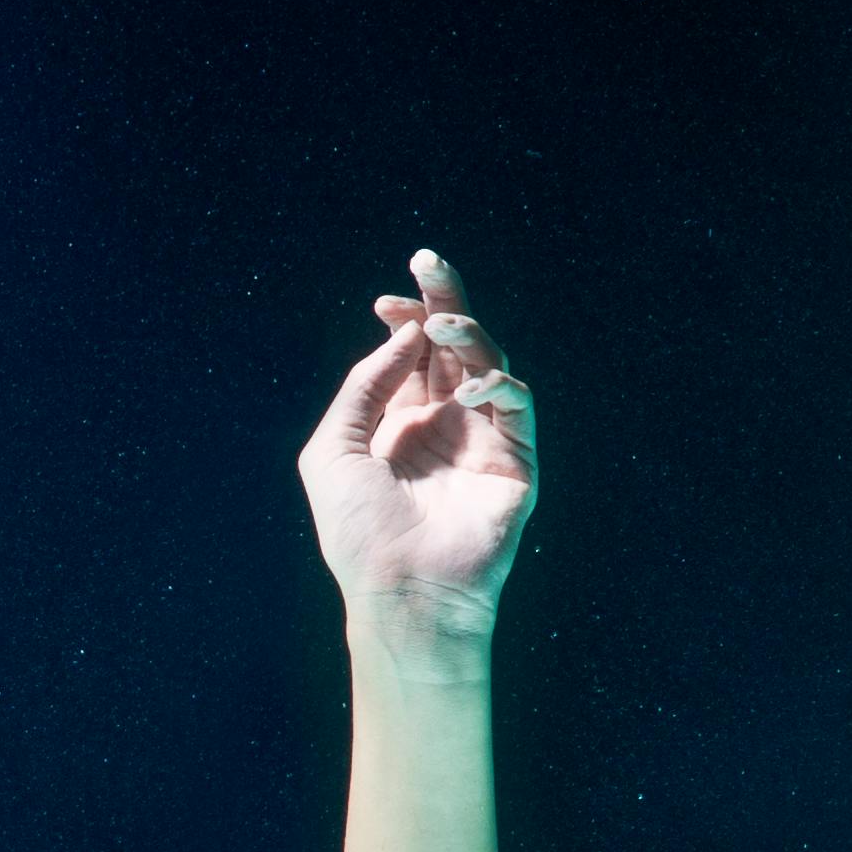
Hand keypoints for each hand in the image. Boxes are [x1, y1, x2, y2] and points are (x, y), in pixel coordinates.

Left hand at [298, 249, 536, 630]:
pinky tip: (470, 390)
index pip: (411, 355)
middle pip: (453, 345)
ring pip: (488, 363)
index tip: (386, 303)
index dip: (403, 320)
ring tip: (439, 322)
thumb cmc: (359, 533)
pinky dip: (497, 386)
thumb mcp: (333, 452)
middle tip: (430, 261)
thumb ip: (362, 389)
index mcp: (399, 423)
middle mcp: (443, 424)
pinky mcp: (517, 461)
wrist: (402, 590)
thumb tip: (400, 337)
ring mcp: (482, 440)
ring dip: (466, 334)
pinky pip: (517, 405)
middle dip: (443, 300)